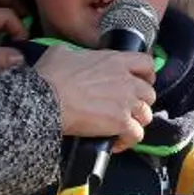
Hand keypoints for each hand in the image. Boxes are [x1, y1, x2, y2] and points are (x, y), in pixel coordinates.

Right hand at [35, 48, 155, 149]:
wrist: (44, 101)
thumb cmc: (49, 77)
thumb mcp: (60, 52)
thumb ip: (75, 53)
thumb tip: (70, 56)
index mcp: (115, 60)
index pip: (147, 64)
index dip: (146, 75)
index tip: (140, 82)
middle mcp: (126, 80)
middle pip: (149, 93)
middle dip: (140, 103)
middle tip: (126, 109)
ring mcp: (126, 102)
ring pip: (146, 115)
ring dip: (135, 122)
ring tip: (120, 128)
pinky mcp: (121, 122)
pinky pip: (136, 135)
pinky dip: (127, 140)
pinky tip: (115, 142)